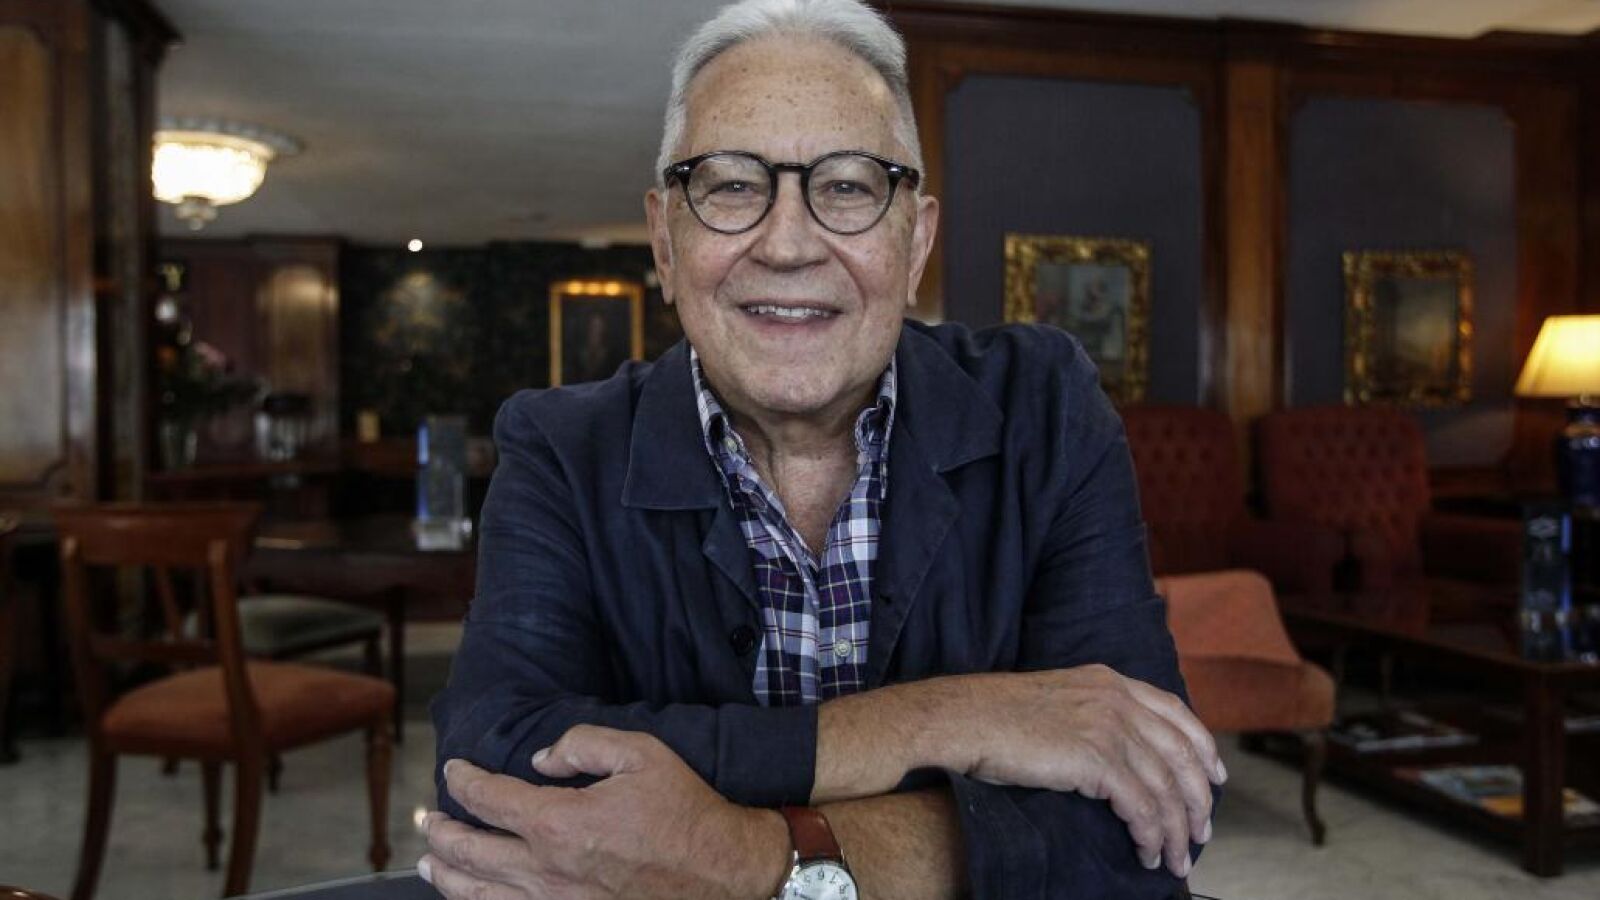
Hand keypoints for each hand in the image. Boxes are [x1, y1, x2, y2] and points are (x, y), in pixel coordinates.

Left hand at [421, 725, 790, 899]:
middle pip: (469, 853)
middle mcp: (546, 870)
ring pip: (479, 894)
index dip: (463, 781)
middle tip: (428, 819)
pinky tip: (473, 897)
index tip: (454, 770)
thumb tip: (539, 758)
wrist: (724, 873)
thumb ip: (581, 744)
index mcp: (559, 822)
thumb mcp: (641, 753)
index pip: (489, 799)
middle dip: (441, 832)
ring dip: (447, 876)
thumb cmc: (686, 811)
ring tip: (430, 864)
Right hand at [938, 665, 1222, 877]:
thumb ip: (1091, 713)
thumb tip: (1113, 751)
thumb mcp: (1056, 699)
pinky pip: (1142, 806)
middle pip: (1182, 754)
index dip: (1203, 748)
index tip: (1216, 776)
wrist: (962, 718)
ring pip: (1167, 787)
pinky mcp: (1096, 760)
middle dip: (1198, 800)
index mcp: (1109, 681)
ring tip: (1176, 857)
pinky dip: (1151, 835)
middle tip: (1201, 833)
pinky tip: (1147, 852)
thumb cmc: (994, 716)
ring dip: (1177, 830)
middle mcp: (1117, 700)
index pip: (1176, 713)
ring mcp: (1109, 728)